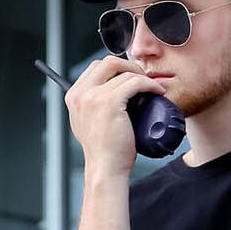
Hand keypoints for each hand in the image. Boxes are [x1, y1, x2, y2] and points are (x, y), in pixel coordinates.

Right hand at [65, 57, 166, 176]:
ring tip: (152, 88)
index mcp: (73, 96)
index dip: (116, 69)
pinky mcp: (109, 103)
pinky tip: (157, 92)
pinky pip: (135, 82)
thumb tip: (105, 91)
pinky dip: (149, 84)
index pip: (96, 67)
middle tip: (142, 78)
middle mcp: (80, 94)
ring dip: (142, 76)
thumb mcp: (87, 122)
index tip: (130, 77)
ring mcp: (93, 97)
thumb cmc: (102, 149)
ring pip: (124, 72)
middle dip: (128, 66)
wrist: (105, 167)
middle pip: (107, 62)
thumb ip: (89, 105)